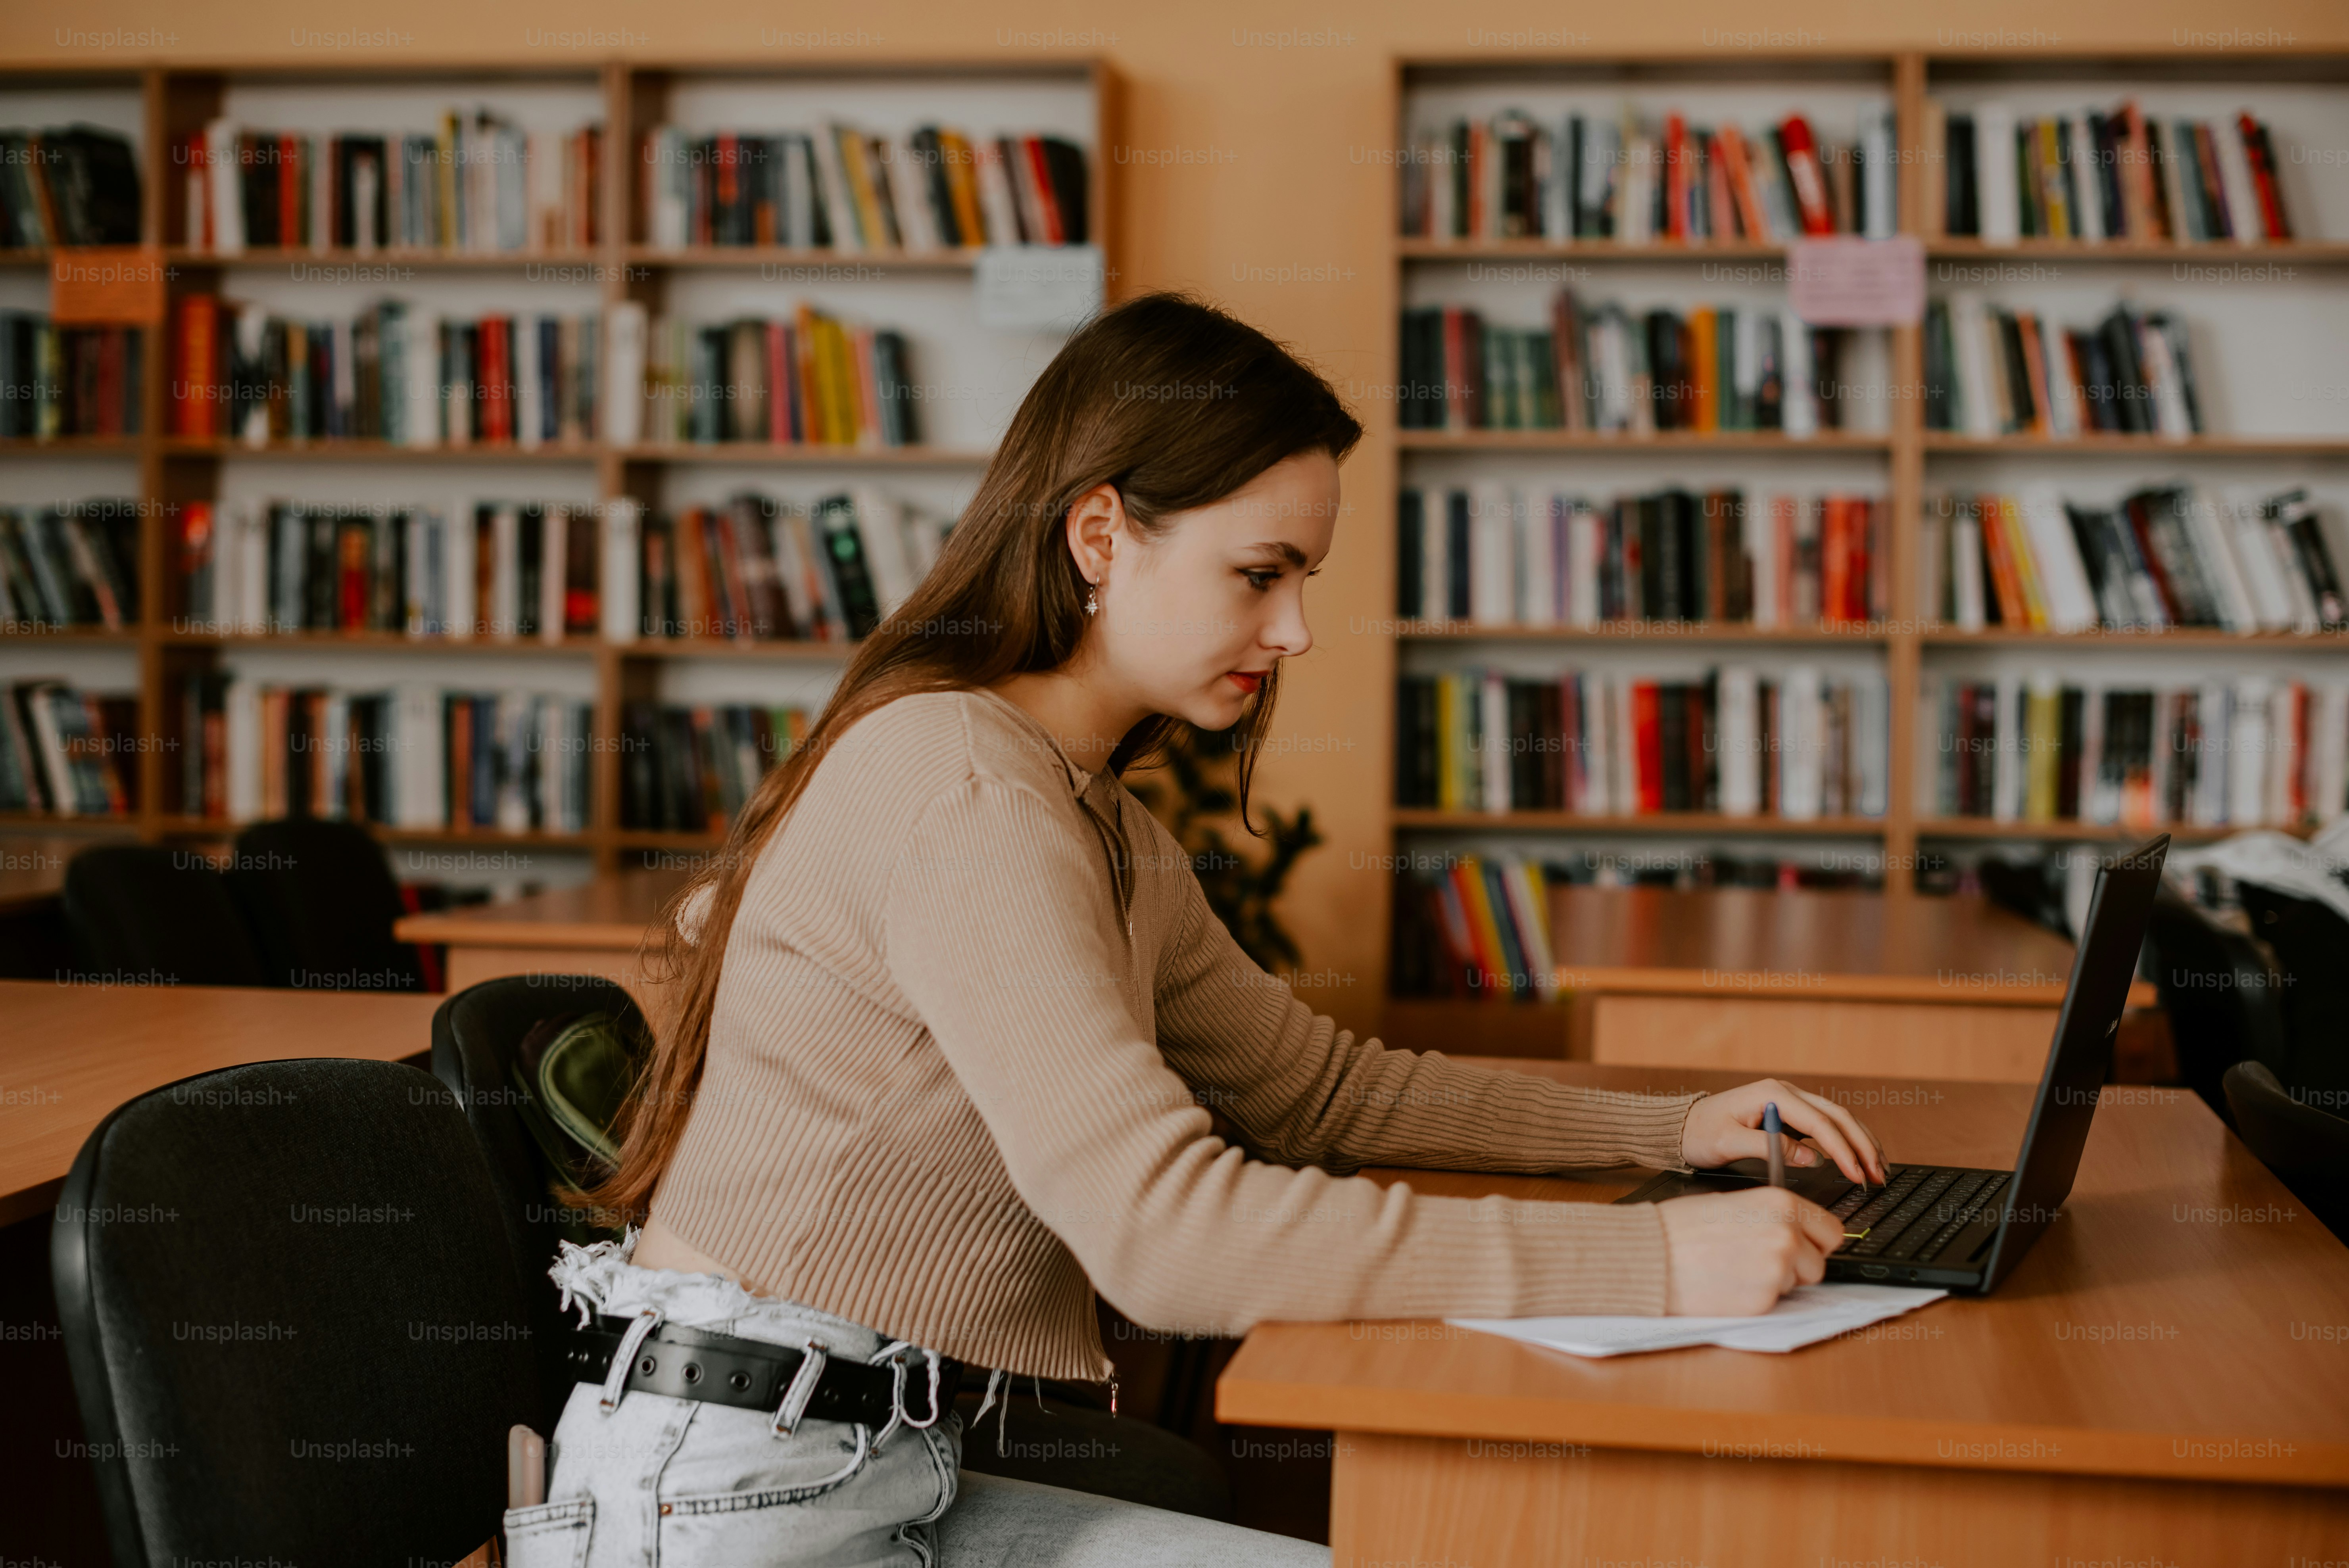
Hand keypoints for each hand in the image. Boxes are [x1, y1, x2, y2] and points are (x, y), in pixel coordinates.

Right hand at [1658, 1186, 1846, 1314]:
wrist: (1651, 1254)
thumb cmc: (1682, 1227)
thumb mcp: (1734, 1203)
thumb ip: (1771, 1216)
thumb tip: (1794, 1231)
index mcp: (1782, 1204)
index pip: (1831, 1230)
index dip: (1815, 1241)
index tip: (1803, 1245)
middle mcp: (1787, 1235)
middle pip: (1819, 1262)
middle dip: (1798, 1265)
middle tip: (1761, 1260)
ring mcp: (1778, 1270)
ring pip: (1798, 1284)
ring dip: (1777, 1281)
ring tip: (1737, 1268)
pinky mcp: (1763, 1300)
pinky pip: (1775, 1302)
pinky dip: (1757, 1297)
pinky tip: (1729, 1283)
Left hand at [1680, 1078, 1887, 1186]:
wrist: (1682, 1126)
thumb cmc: (1700, 1133)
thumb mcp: (1728, 1143)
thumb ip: (1771, 1147)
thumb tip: (1812, 1158)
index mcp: (1773, 1094)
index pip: (1820, 1123)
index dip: (1843, 1150)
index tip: (1857, 1174)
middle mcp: (1786, 1092)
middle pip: (1837, 1116)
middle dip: (1862, 1146)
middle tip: (1878, 1174)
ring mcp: (1790, 1101)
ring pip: (1837, 1118)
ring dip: (1860, 1141)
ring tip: (1879, 1167)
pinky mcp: (1790, 1113)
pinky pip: (1826, 1124)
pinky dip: (1846, 1140)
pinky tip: (1858, 1156)